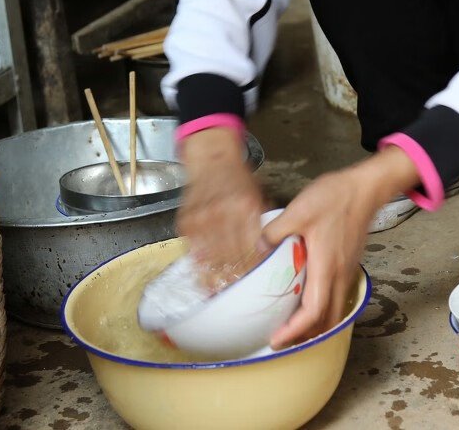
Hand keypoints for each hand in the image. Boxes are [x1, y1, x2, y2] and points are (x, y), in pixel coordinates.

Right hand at [176, 126, 267, 289]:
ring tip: (220, 296)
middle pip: (231, 256)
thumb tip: (272, 253)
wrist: (211, 157)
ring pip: (210, 258)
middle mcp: (224, 213)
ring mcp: (203, 218)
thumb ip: (264, 223)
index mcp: (246, 207)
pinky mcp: (187, 221)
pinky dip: (199, 267)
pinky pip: (193, 250)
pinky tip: (203, 280)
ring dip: (215, 279)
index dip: (255, 270)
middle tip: (239, 300)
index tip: (258, 287)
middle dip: (236, 279)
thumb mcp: (259, 196)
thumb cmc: (238, 179)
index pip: (252, 247)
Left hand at [261, 147, 419, 348]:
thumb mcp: (299, 210)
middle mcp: (339, 275)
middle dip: (306, 336)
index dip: (296, 330)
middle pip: (327, 320)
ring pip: (334, 311)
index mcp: (326, 267)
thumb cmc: (334, 198)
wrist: (365, 188)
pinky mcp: (348, 265)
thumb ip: (275, 231)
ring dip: (316, 324)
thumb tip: (258, 249)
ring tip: (292, 326)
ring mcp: (346, 272)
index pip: (314, 311)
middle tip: (282, 340)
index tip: (277, 339)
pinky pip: (337, 297)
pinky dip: (322, 310)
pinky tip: (306, 301)